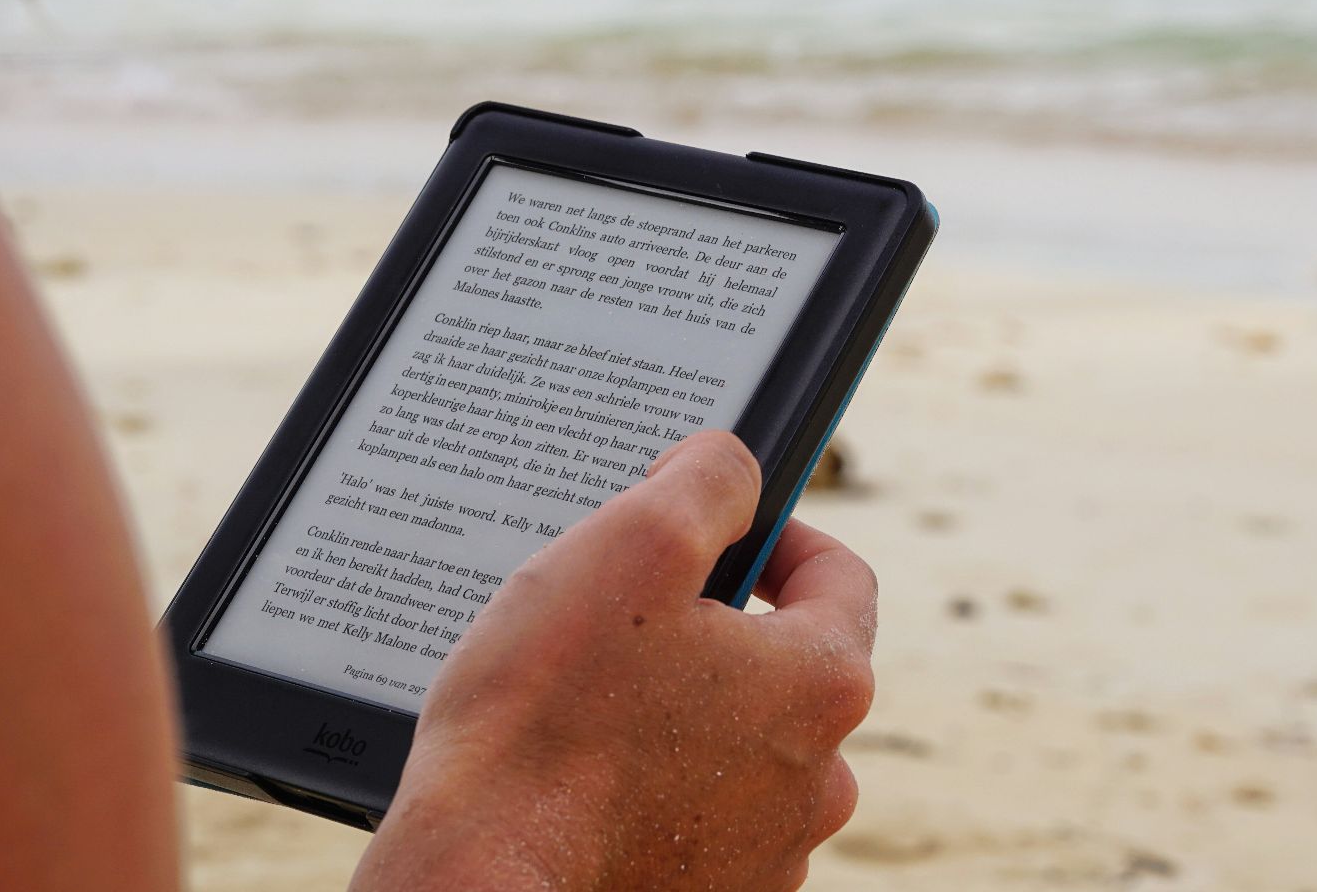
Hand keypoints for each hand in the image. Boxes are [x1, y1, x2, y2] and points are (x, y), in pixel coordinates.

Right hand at [350, 431, 876, 891]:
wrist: (477, 883)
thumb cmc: (544, 723)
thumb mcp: (629, 546)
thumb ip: (706, 481)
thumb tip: (731, 465)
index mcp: (821, 682)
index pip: (839, 575)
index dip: (778, 534)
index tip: (725, 531)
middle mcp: (819, 777)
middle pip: (786, 665)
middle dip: (717, 630)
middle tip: (628, 620)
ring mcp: (769, 850)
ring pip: (742, 746)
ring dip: (686, 714)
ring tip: (594, 706)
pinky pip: (702, 816)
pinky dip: (659, 787)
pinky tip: (587, 777)